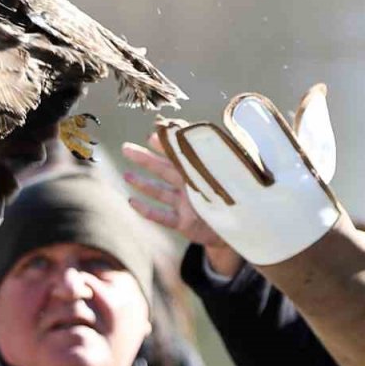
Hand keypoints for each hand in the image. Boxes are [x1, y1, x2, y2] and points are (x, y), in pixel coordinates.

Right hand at [123, 128, 243, 274]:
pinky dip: (148, 210)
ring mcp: (184, 205)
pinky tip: (132, 202)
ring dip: (142, 183)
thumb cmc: (234, 202)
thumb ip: (221, 163)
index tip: (151, 136)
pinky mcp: (183, 222)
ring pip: (159, 192)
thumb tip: (217, 140)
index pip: (179, 157)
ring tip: (126, 174)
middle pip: (163, 170)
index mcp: (200, 174)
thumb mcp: (230, 179)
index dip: (165, 147)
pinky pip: (163, 216)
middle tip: (126, 149)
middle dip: (144, 160)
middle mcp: (189, 187)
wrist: (238, 230)